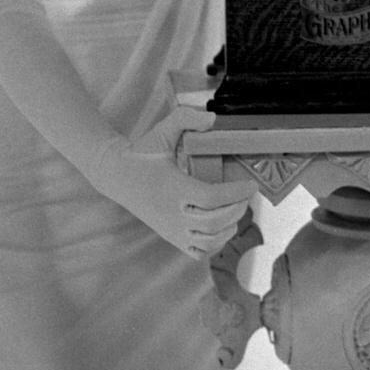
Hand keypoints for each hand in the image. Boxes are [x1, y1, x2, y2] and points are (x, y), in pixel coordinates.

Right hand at [92, 106, 256, 259]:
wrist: (117, 176)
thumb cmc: (143, 153)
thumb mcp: (163, 130)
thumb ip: (187, 118)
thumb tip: (213, 118)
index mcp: (174, 187)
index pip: (212, 197)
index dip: (236, 193)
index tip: (251, 184)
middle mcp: (173, 213)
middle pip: (214, 221)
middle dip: (237, 209)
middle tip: (246, 196)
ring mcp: (171, 229)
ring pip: (208, 241)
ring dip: (229, 228)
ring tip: (236, 211)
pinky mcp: (170, 237)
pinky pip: (198, 251)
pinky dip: (215, 244)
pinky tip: (222, 229)